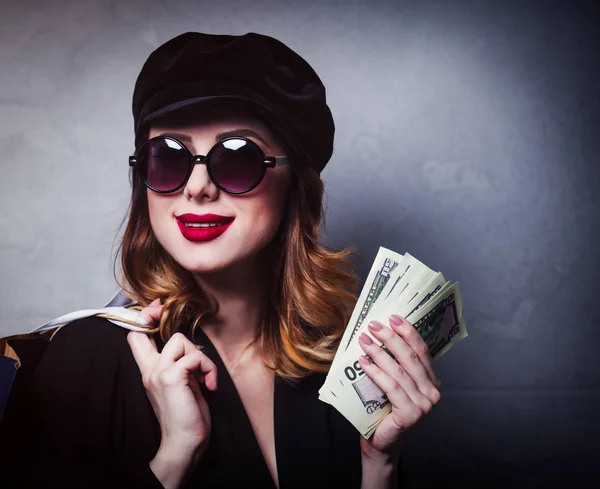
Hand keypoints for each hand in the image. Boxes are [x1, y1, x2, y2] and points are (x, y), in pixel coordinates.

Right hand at [127, 298, 216, 455]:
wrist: (184, 443)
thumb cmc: (187, 416)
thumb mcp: (181, 385)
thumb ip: (179, 366)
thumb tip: (191, 350)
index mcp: (150, 372)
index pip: (136, 338)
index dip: (144, 318)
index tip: (157, 308)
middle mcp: (150, 370)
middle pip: (143, 332)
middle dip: (156, 315)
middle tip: (167, 313)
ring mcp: (159, 373)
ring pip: (179, 340)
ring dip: (199, 356)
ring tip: (203, 376)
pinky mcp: (173, 377)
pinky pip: (195, 356)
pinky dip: (208, 368)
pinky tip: (210, 385)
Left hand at [357, 314, 440, 459]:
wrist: (381, 443)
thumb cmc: (384, 410)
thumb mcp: (393, 382)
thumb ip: (395, 363)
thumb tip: (378, 333)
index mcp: (432, 381)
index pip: (422, 351)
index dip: (408, 332)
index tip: (393, 317)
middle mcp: (432, 392)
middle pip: (411, 357)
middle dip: (391, 338)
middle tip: (374, 325)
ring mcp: (424, 405)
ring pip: (399, 371)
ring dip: (379, 352)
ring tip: (364, 340)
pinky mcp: (411, 414)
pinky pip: (391, 387)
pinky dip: (376, 372)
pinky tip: (364, 362)